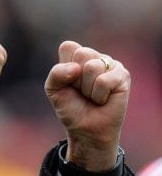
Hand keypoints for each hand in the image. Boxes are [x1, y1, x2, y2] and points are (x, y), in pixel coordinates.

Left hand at [45, 41, 130, 170]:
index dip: (63, 68)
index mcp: (77, 55)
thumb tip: (76, 68)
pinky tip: (103, 99)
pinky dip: (99, 95)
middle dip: (76, 78)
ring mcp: (111, 65)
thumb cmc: (70, 107)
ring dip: (87, 88)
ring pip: (93, 67)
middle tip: (81, 91)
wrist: (85, 129)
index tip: (68, 82)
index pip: (68, 47)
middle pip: (81, 53)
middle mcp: (95, 56)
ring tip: (92, 96)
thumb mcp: (53, 89)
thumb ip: (56, 74)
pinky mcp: (123, 76)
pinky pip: (104, 80)